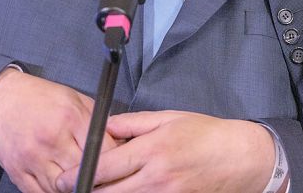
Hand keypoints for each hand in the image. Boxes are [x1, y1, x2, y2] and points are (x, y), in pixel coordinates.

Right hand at [0, 69, 116, 192]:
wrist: (2, 99)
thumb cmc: (41, 98)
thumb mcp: (76, 99)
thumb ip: (98, 122)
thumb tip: (118, 144)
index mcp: (70, 119)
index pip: (101, 151)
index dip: (113, 162)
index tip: (116, 166)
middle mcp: (51, 139)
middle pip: (83, 172)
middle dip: (95, 177)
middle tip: (100, 177)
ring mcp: (33, 158)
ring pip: (62, 189)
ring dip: (74, 188)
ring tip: (80, 181)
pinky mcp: (18, 171)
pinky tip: (60, 187)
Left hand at [55, 110, 276, 192]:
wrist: (240, 158)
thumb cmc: (205, 135)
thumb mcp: (168, 118)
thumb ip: (132, 122)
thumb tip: (104, 126)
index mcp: (151, 150)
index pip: (102, 167)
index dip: (76, 175)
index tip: (62, 179)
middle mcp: (155, 178)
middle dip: (84, 192)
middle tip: (69, 189)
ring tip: (94, 191)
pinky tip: (121, 192)